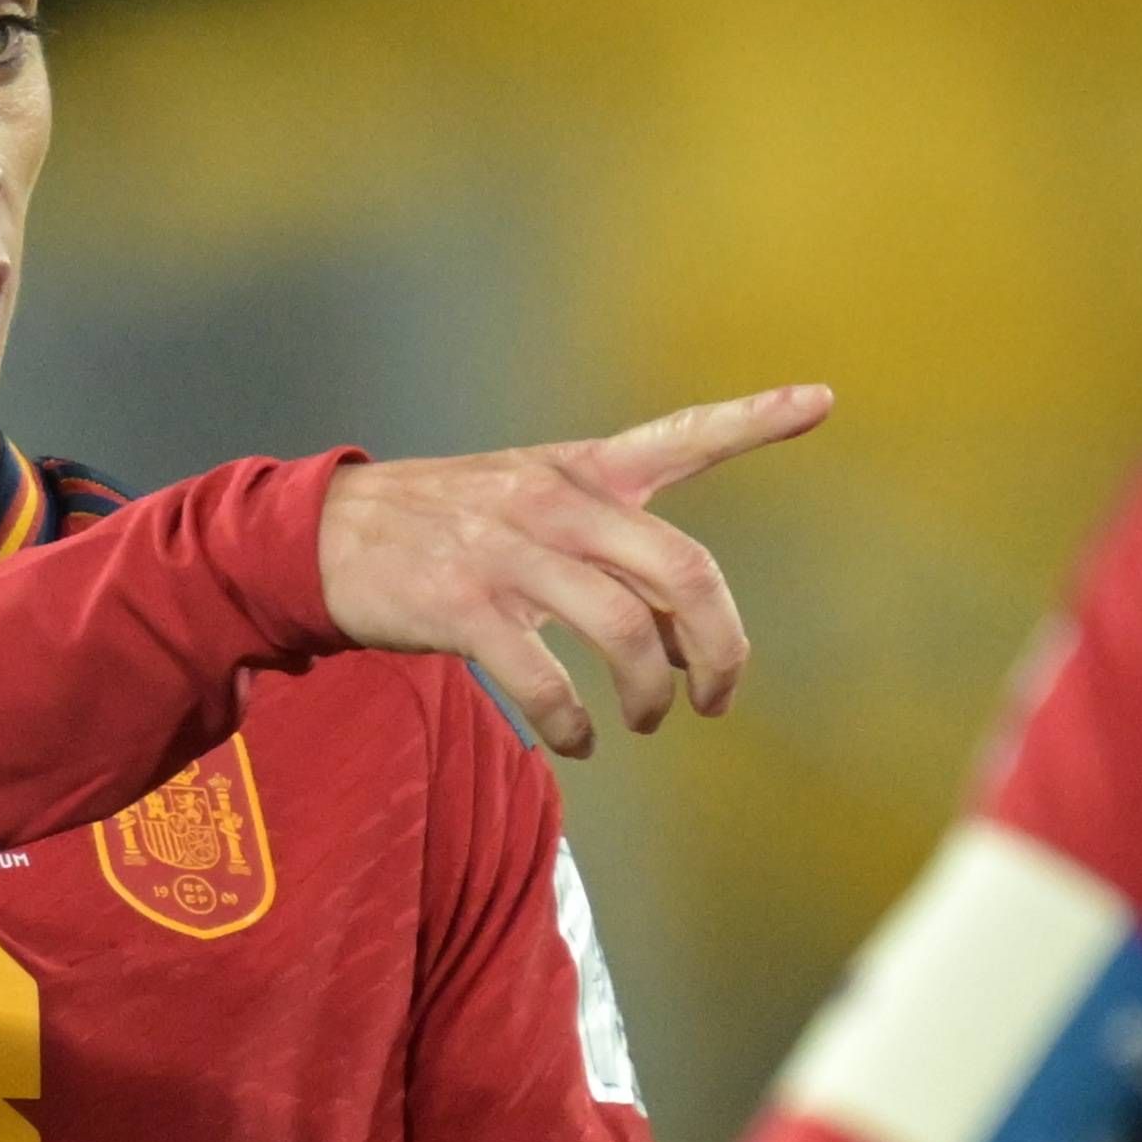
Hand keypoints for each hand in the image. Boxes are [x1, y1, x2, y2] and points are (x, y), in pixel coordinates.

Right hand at [314, 385, 831, 755]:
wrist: (321, 536)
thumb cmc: (444, 531)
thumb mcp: (529, 505)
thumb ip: (613, 551)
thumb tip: (689, 640)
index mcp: (579, 470)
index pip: (681, 436)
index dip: (754, 420)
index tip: (819, 399)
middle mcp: (555, 503)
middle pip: (683, 571)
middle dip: (721, 648)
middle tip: (717, 697)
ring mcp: (510, 555)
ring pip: (627, 634)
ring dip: (651, 696)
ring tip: (645, 722)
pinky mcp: (464, 608)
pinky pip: (548, 682)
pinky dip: (575, 726)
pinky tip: (580, 742)